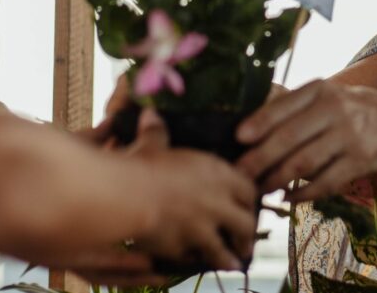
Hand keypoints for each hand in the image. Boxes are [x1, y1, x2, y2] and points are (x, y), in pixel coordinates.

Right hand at [128, 109, 258, 270]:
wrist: (128, 197)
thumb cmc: (141, 165)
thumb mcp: (152, 146)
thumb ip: (157, 132)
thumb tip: (150, 113)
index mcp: (218, 174)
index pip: (249, 189)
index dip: (249, 199)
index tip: (246, 203)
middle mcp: (218, 203)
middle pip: (247, 223)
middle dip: (247, 234)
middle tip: (245, 241)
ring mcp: (203, 229)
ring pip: (227, 249)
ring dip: (231, 257)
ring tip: (233, 263)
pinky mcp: (185, 249)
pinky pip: (196, 259)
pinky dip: (198, 261)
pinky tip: (195, 263)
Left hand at [235, 79, 376, 200]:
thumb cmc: (354, 109)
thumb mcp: (328, 95)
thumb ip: (295, 106)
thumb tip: (250, 127)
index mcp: (321, 89)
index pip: (284, 106)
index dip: (259, 122)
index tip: (238, 138)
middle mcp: (334, 109)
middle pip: (289, 138)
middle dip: (259, 159)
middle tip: (239, 174)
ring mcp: (349, 136)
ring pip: (303, 163)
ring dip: (276, 179)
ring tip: (259, 189)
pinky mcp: (360, 161)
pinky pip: (325, 182)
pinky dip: (303, 194)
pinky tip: (288, 197)